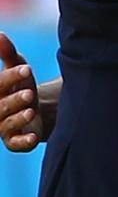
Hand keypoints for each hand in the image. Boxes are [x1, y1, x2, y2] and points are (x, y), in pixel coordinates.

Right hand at [0, 32, 42, 150]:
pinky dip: (23, 141)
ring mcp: (3, 127)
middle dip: (14, 99)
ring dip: (18, 118)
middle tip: (30, 93)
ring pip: (7, 124)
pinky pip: (16, 144)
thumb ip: (8, 53)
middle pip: (1, 105)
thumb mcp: (17, 67)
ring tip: (31, 110)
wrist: (35, 110)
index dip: (11, 77)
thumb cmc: (21, 85)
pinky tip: (32, 137)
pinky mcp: (15, 142)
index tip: (28, 68)